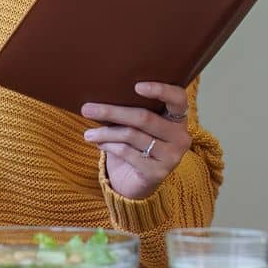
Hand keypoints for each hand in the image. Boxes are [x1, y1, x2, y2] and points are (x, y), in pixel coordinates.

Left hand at [81, 82, 190, 200]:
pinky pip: (127, 152)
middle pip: (145, 118)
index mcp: (178, 118)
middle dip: (112, 112)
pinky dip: (109, 146)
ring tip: (88, 133)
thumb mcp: (134, 124)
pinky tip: (99, 143)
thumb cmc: (134, 144)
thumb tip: (99, 94)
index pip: (178, 98)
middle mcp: (180, 137)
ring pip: (131, 135)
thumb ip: (129, 108)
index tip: (136, 86)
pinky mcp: (158, 173)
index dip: (161, 90)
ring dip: (105, 132)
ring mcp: (171, 156)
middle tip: (87, 109)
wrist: (134, 181)